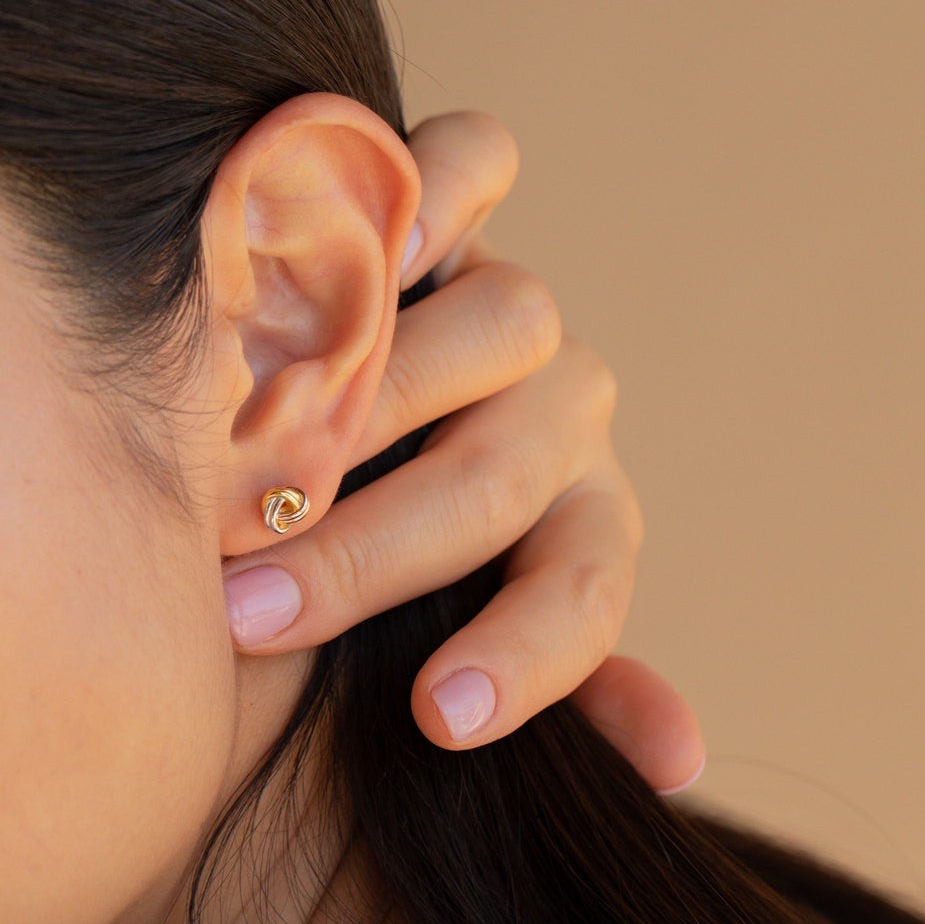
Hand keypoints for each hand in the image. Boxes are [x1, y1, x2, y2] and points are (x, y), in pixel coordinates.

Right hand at [219, 111, 704, 794]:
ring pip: (506, 324)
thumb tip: (676, 760)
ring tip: (255, 446)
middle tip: (248, 614)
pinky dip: (432, 187)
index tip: (434, 722)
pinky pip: (473, 162)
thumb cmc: (354, 549)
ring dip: (379, 389)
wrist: (292, 412)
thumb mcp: (439, 623)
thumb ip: (548, 675)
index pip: (584, 587)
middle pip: (504, 469)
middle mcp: (550, 406)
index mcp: (567, 518)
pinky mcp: (441, 202)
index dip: (525, 654)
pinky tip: (348, 237)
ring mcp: (497, 297)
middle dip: (372, 552)